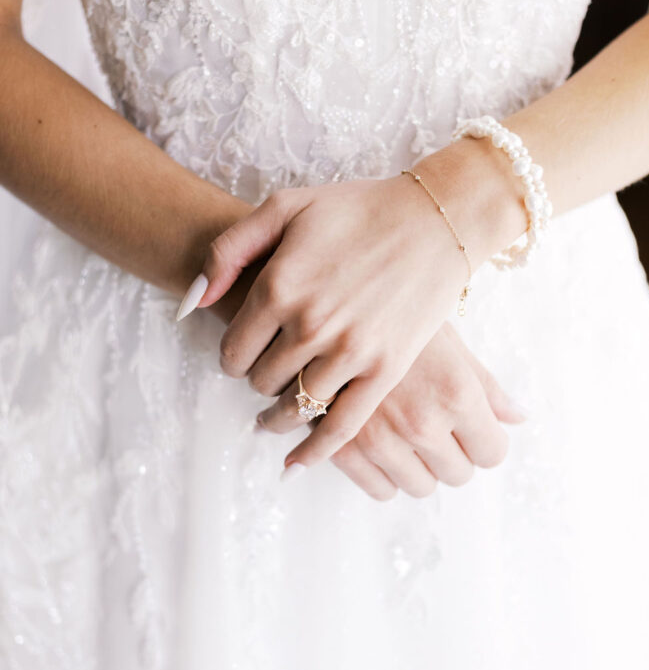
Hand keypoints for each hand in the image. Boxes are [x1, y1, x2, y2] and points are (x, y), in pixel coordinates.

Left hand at [189, 147, 502, 469]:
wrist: (435, 219)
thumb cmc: (359, 208)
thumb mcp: (285, 206)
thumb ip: (229, 250)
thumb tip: (192, 302)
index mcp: (278, 285)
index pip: (233, 350)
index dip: (233, 357)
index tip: (245, 355)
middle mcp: (308, 323)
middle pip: (261, 380)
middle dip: (260, 378)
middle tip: (271, 371)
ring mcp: (348, 350)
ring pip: (294, 406)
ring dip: (280, 414)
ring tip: (277, 412)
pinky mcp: (385, 369)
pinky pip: (340, 426)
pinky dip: (314, 451)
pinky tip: (296, 462)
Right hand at [255, 322, 527, 497]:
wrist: (328, 301)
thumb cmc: (396, 313)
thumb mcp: (448, 339)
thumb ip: (485, 385)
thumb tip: (519, 417)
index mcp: (456, 393)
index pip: (492, 452)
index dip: (484, 440)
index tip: (471, 428)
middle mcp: (422, 422)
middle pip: (458, 474)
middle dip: (452, 454)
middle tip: (435, 426)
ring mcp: (380, 439)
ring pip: (420, 486)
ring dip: (418, 467)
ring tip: (404, 435)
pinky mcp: (342, 448)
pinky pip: (379, 489)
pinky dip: (383, 476)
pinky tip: (379, 447)